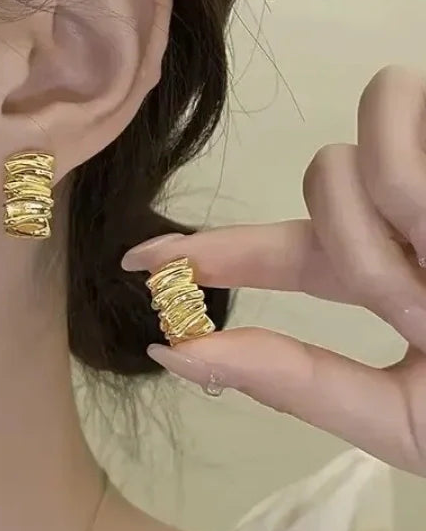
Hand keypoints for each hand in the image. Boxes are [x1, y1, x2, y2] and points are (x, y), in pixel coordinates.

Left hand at [122, 66, 425, 475]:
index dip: (211, 251)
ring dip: (388, 187)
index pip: (285, 259)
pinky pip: (401, 108)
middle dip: (351, 234)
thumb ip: (300, 387)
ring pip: (365, 128)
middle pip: (325, 186)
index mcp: (397, 291)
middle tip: (419, 292)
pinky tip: (420, 177)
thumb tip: (176, 355)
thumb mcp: (411, 423)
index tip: (133, 258)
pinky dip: (404, 148)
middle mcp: (419, 225)